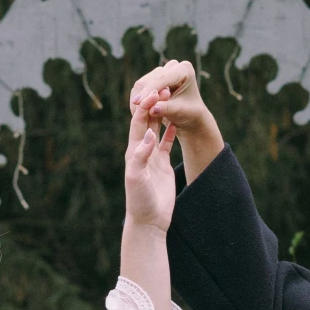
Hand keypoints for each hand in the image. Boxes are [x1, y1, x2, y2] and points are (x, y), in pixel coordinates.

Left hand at [125, 101, 176, 232]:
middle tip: (164, 88)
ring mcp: (152, 157)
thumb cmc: (140, 201)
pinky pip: (167, 143)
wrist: (149, 220)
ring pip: (157, 129)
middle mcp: (141, 151)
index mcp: (134, 152)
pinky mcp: (162, 165)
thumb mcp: (138, 178)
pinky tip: (176, 121)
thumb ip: (141, 156)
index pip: (138, 123)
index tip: (155, 92)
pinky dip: (170, 131)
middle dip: (154, 105)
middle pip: (147, 122)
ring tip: (170, 98)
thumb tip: (149, 134)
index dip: (145, 107)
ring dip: (161, 114)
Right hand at [127, 60, 223, 173]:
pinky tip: (136, 109)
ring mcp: (163, 70)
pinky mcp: (154, 77)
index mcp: (184, 69)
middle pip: (151, 79)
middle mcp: (173, 66)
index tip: (137, 103)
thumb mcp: (180, 111)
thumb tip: (152, 109)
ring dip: (139, 97)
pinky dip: (138, 98)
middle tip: (134, 112)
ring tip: (135, 112)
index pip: (162, 79)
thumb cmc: (190, 114)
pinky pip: (141, 86)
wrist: (190, 116)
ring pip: (143, 82)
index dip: (149, 91)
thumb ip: (167, 108)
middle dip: (143, 95)